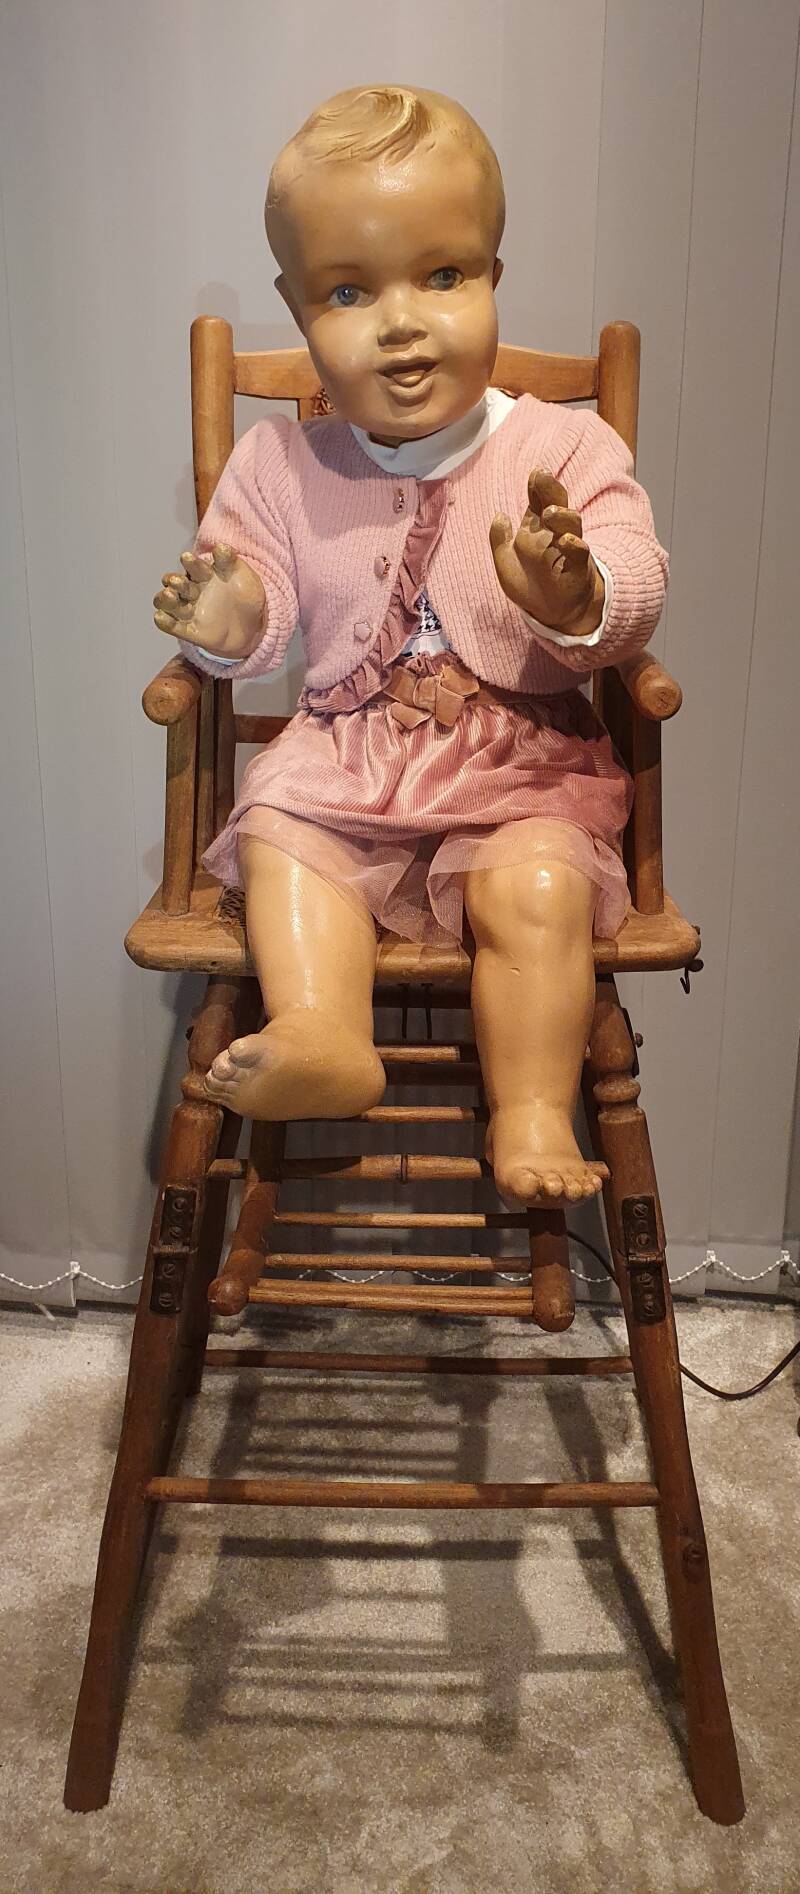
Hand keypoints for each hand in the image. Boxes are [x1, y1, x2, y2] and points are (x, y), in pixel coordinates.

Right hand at [153, 543, 265, 658]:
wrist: (254, 626)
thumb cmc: (245, 597)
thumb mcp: (242, 576)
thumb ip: (230, 562)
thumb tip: (221, 548)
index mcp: (204, 574)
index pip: (193, 566)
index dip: (190, 562)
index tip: (187, 558)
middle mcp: (193, 591)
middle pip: (176, 583)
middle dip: (175, 581)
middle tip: (178, 581)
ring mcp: (190, 610)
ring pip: (168, 602)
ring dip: (164, 598)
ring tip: (169, 595)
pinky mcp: (190, 630)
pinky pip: (172, 626)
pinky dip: (164, 622)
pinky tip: (160, 617)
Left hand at [490, 469, 603, 636]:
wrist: (553, 612)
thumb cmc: (531, 584)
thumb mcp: (506, 563)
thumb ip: (499, 541)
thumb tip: (499, 516)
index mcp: (537, 528)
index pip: (537, 501)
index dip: (537, 487)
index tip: (535, 474)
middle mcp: (555, 533)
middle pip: (556, 504)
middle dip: (550, 489)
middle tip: (541, 475)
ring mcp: (569, 548)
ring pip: (571, 523)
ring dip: (561, 515)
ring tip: (548, 512)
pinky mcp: (579, 567)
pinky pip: (580, 553)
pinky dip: (574, 545)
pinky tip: (565, 541)